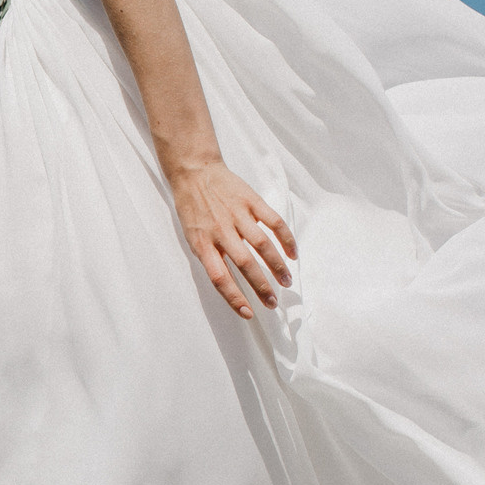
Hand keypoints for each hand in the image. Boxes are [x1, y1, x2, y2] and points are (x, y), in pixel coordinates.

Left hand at [167, 161, 295, 318]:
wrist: (194, 172)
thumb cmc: (192, 209)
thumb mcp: (192, 236)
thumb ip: (210, 257)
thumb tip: (229, 283)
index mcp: (203, 243)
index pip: (219, 277)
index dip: (234, 297)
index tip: (249, 313)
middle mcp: (220, 231)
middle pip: (245, 264)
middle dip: (261, 287)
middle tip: (273, 303)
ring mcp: (237, 215)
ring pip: (262, 245)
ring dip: (277, 266)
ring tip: (286, 281)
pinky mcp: (251, 201)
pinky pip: (273, 221)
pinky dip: (286, 238)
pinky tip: (293, 253)